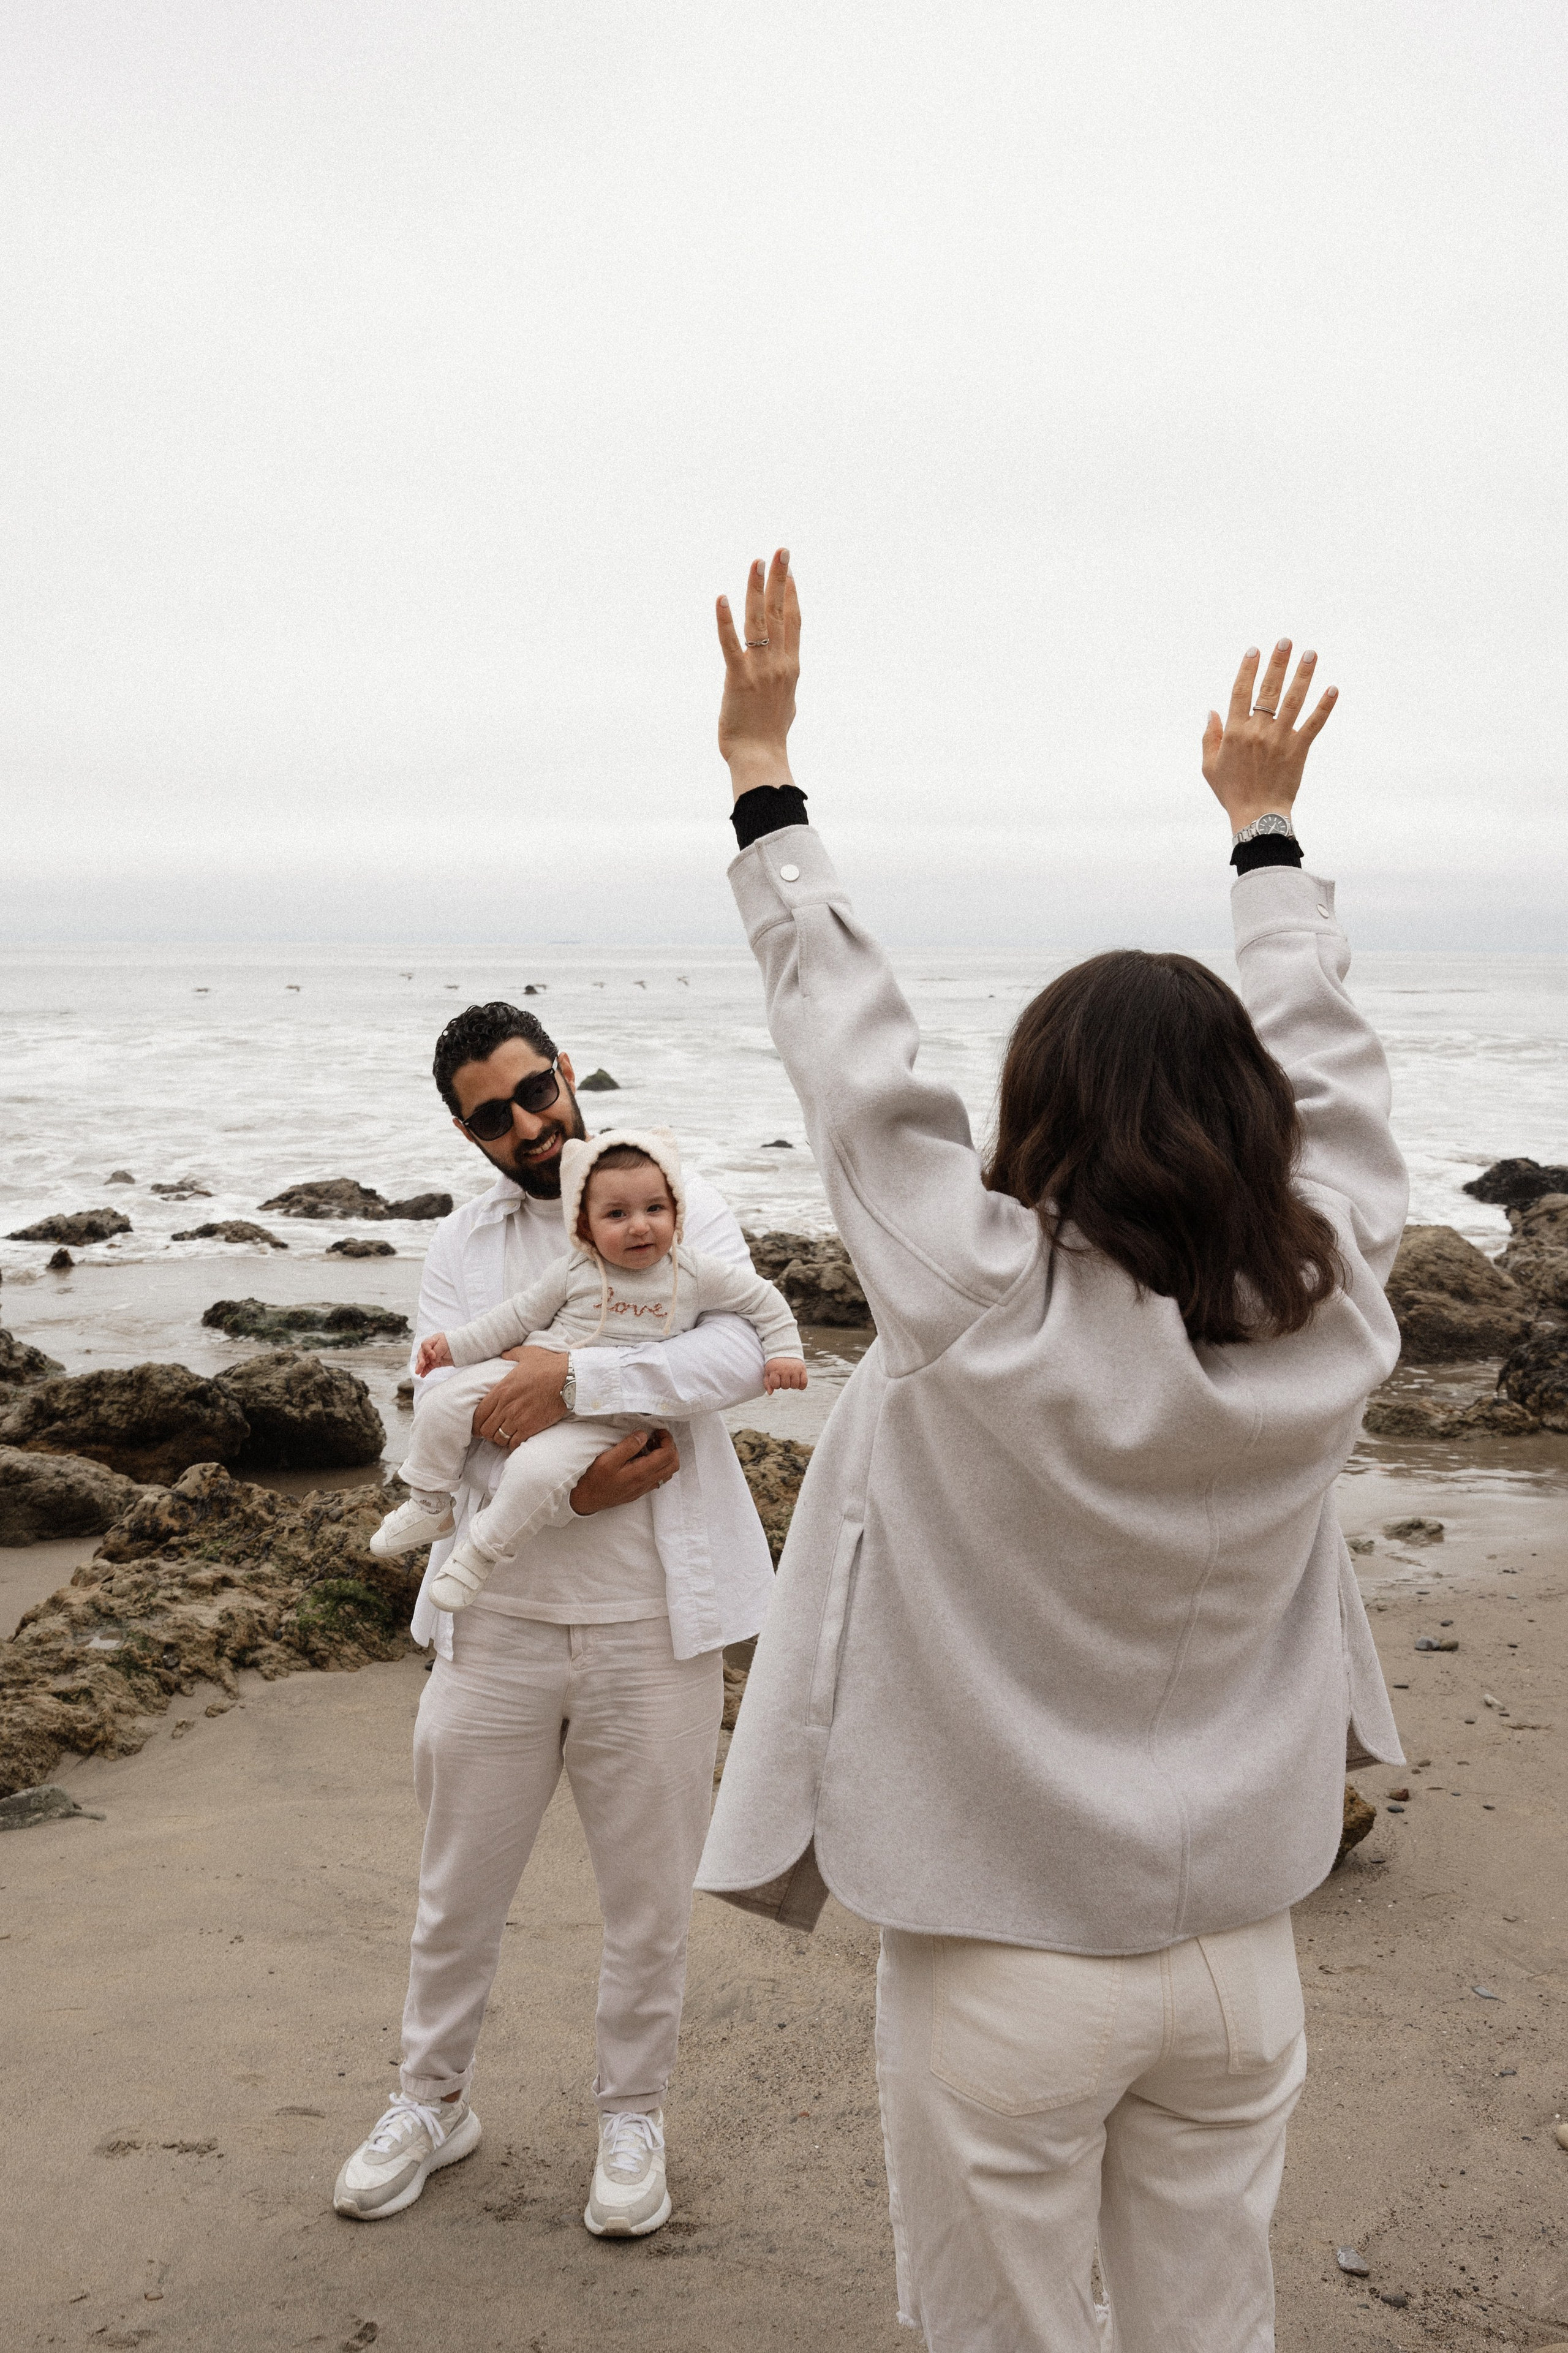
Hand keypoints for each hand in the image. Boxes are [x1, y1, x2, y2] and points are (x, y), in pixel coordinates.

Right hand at [416, 1333, 452, 1374]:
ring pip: (424, 1361)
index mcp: (433, 1340)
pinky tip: (422, 1375)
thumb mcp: (444, 1345)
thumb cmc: (454, 1344)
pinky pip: (428, 1367)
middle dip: (420, 1360)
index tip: (433, 1356)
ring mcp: (432, 1356)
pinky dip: (425, 1371)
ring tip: (418, 1372)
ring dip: (420, 1367)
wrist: (462, 1349)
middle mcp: (431, 1348)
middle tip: (421, 1366)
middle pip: (422, 1353)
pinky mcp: (435, 1363)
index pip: (424, 1345)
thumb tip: (432, 1359)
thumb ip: (436, 1351)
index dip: (427, 1351)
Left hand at [471, 1346, 569, 1450]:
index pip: (479, 1413)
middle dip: (488, 1433)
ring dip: (501, 1439)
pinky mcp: (531, 1427)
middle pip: (486, 1429)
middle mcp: (506, 1406)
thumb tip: (504, 1354)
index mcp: (502, 1389)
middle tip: (493, 1432)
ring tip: (506, 1437)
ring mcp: (518, 1418)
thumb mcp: (527, 1354)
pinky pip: (514, 1443)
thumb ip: (512, 1354)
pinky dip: (513, 1444)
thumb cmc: (549, 1365)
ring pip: (499, 1438)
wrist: (569, 1378)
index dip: (476, 1423)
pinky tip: (517, 1440)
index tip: (478, 1426)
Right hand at [570, 1427, 679, 1514]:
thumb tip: (644, 1435)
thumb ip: (628, 1446)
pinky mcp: (640, 1490)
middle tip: (657, 1437)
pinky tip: (644, 1458)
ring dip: (665, 1456)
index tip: (658, 1431)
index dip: (667, 1440)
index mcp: (640, 1473)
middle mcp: (646, 1482)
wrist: (586, 1500)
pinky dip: (658, 1465)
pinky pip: (659, 1478)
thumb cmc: (594, 1480)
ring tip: (650, 1446)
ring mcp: (644, 1488)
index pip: (668, 1455)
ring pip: (668, 1472)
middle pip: (673, 1464)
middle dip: (670, 1447)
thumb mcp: (607, 1459)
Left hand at [715, 548, 800, 799]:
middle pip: (780, 613)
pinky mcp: (738, 679)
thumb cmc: (769, 736)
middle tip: (781, 551)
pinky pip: (731, 645)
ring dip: (757, 589)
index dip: (792, 594)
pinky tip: (723, 598)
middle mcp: (780, 664)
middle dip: (781, 579)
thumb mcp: (786, 703)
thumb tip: (785, 676)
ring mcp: (760, 670)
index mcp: (791, 667)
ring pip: (759, 621)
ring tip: (757, 562)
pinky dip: (726, 621)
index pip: (794, 622)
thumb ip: (784, 683)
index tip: (790, 572)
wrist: (761, 758)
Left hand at [763, 1357, 807, 1392]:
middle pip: (785, 1386)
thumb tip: (770, 1393)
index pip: (775, 1385)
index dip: (775, 1384)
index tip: (776, 1378)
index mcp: (775, 1369)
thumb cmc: (775, 1364)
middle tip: (783, 1377)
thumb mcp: (768, 1371)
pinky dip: (801, 1386)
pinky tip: (798, 1383)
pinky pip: (804, 1383)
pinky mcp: (802, 1369)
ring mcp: (795, 1369)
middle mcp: (785, 1369)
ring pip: (794, 1386)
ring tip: (790, 1378)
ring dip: (792, 1385)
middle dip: (783, 1384)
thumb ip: (767, 1383)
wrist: (784, 1350)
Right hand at [1202, 640, 1336, 835]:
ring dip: (1303, 675)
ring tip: (1310, 654)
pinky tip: (1333, 688)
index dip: (1247, 669)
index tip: (1254, 651)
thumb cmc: (1231, 792)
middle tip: (1286, 641)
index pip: (1240, 693)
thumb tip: (1212, 711)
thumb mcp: (1209, 766)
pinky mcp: (1298, 750)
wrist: (1257, 816)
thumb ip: (1208, 737)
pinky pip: (1314, 724)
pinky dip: (1324, 706)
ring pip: (1293, 700)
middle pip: (1268, 689)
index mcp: (1234, 733)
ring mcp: (1279, 739)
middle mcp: (1257, 731)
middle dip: (1277, 663)